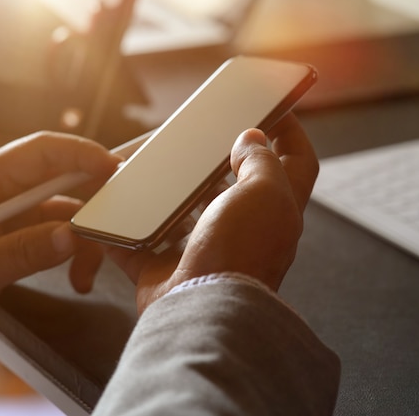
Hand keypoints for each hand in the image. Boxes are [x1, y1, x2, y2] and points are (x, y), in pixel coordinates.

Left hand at [0, 132, 120, 329]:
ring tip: (89, 271)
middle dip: (97, 196)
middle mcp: (7, 189)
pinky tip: (78, 279)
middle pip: (65, 176)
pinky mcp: (24, 231)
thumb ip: (24, 252)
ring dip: (87, 238)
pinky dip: (77, 253)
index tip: (116, 170)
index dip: (83, 154)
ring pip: (70, 209)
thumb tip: (72, 236)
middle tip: (123, 216)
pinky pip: (63, 233)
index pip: (44, 151)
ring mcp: (18, 210)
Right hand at [107, 113, 318, 313]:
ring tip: (157, 165)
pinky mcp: (168, 269)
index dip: (293, 133)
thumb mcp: (263, 193)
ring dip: (174, 190)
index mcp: (277, 211)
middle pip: (237, 186)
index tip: (275, 108)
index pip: (299, 164)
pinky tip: (119, 206)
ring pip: (189, 212)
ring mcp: (206, 250)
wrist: (202, 309)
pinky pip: (145, 243)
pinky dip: (131, 228)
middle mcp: (246, 231)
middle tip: (203, 135)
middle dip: (222, 160)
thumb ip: (259, 161)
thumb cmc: (240, 250)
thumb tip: (252, 138)